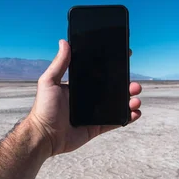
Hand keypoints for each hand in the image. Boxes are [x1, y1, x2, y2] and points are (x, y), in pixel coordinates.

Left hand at [27, 39, 141, 156]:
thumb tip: (64, 42)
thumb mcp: (49, 82)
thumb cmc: (43, 109)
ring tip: (135, 99)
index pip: (99, 74)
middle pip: (112, 89)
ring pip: (117, 104)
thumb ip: (59, 64)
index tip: (124, 58)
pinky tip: (135, 113)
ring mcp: (94, 113)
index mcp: (79, 86)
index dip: (112, 68)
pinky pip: (115, 121)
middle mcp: (88, 98)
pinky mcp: (96, 127)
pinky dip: (127, 117)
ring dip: (129, 100)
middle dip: (126, 85)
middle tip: (134, 84)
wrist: (44, 136)